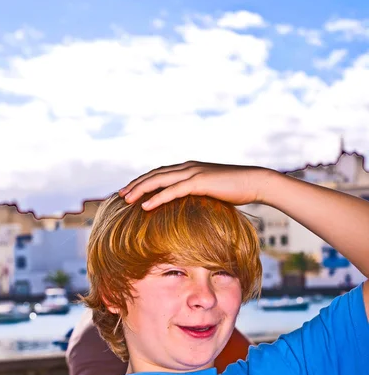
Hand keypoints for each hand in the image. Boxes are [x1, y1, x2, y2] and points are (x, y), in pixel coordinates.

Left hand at [119, 160, 270, 209]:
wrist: (255, 182)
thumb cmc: (236, 189)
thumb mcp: (212, 190)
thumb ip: (199, 193)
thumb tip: (190, 205)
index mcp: (189, 168)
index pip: (160, 173)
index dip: (143, 181)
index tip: (129, 190)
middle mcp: (188, 167)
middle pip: (154, 175)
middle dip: (135, 184)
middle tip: (119, 195)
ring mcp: (193, 173)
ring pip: (159, 180)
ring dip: (140, 190)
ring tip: (126, 200)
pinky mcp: (199, 182)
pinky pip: (173, 191)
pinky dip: (157, 198)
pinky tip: (145, 207)